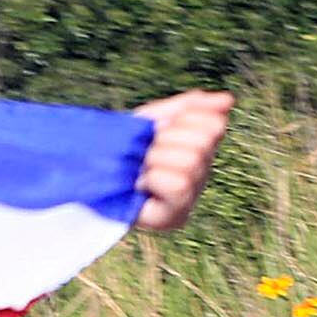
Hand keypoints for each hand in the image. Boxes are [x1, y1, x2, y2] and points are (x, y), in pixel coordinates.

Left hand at [131, 90, 232, 232]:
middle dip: (167, 141)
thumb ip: (191, 108)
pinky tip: (142, 186)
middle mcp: (202, 174)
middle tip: (146, 151)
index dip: (182, 121)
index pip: (214, 125)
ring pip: (191, 163)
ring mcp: (190, 198)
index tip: (159, 129)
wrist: (87, 170)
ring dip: (158, 160)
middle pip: (203, 144)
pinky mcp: (174, 218)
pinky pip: (179, 185)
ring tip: (142, 168)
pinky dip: (155, 179)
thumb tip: (229, 99)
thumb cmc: (122, 146)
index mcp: (202, 148)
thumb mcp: (156, 118)